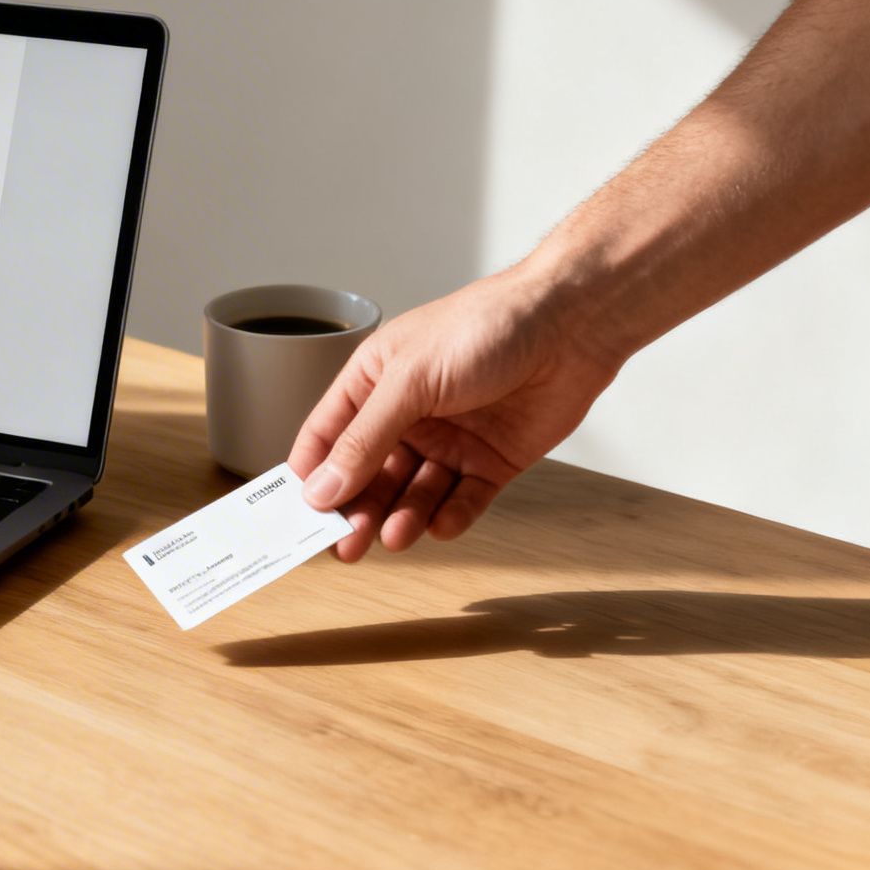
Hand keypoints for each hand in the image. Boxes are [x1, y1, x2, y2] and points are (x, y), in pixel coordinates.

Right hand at [286, 268, 622, 561]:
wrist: (571, 325)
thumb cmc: (485, 327)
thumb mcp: (409, 381)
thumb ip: (364, 438)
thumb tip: (322, 487)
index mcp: (374, 382)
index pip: (328, 436)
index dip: (312, 475)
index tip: (299, 515)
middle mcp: (407, 414)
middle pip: (369, 474)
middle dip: (356, 509)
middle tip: (344, 545)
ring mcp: (450, 439)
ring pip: (413, 492)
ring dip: (401, 516)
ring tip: (394, 537)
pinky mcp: (491, 460)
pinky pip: (463, 498)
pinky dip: (451, 515)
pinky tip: (440, 525)